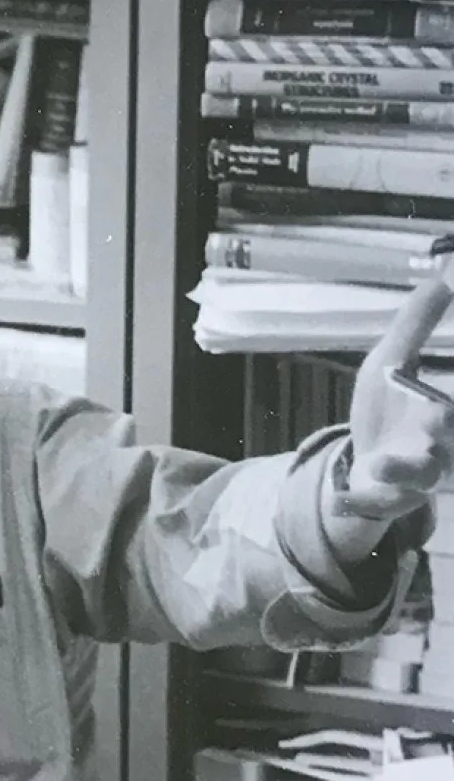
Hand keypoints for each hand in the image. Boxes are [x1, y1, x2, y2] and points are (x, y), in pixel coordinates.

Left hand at [341, 262, 453, 523]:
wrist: (366, 465)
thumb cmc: (389, 412)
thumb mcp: (392, 362)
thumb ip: (415, 325)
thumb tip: (441, 275)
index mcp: (447, 409)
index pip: (453, 397)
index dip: (451, 386)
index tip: (445, 393)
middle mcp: (442, 443)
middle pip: (449, 436)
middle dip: (445, 427)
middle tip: (438, 413)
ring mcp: (415, 476)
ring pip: (421, 475)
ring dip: (404, 469)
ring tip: (382, 463)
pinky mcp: (385, 498)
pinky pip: (374, 504)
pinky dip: (357, 503)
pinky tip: (339, 499)